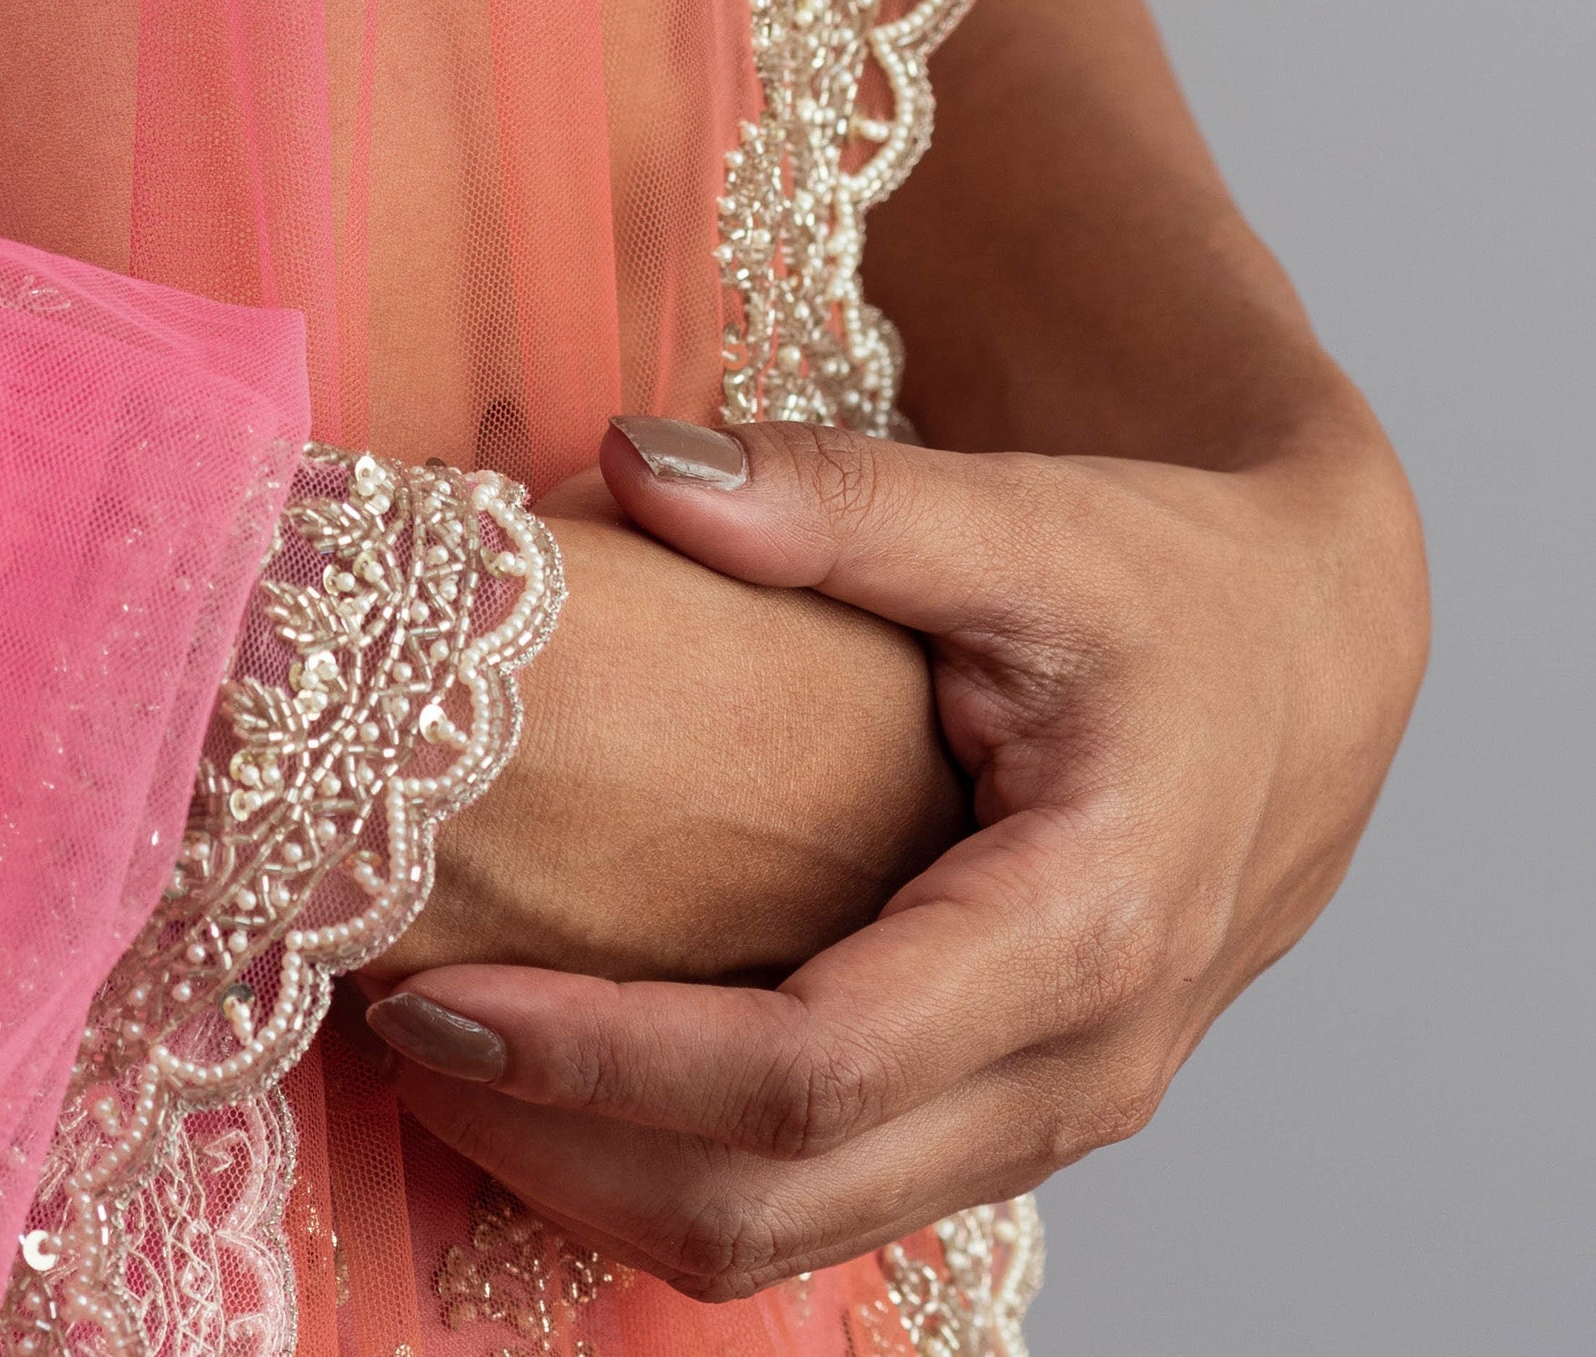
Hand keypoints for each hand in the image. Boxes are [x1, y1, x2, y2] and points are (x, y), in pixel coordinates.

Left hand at [362, 396, 1428, 1300]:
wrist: (1309, 668)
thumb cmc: (1169, 587)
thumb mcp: (1022, 517)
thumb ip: (836, 500)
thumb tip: (637, 464)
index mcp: (1080, 932)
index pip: (813, 1067)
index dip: (616, 1053)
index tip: (448, 995)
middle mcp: (1072, 1071)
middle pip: (784, 1199)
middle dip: (566, 1143)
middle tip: (389, 1027)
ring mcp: (1041, 1119)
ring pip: (795, 1233)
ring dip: (602, 1176)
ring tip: (437, 1056)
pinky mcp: (1000, 1116)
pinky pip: (824, 1200)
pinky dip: (673, 1161)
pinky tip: (557, 1066)